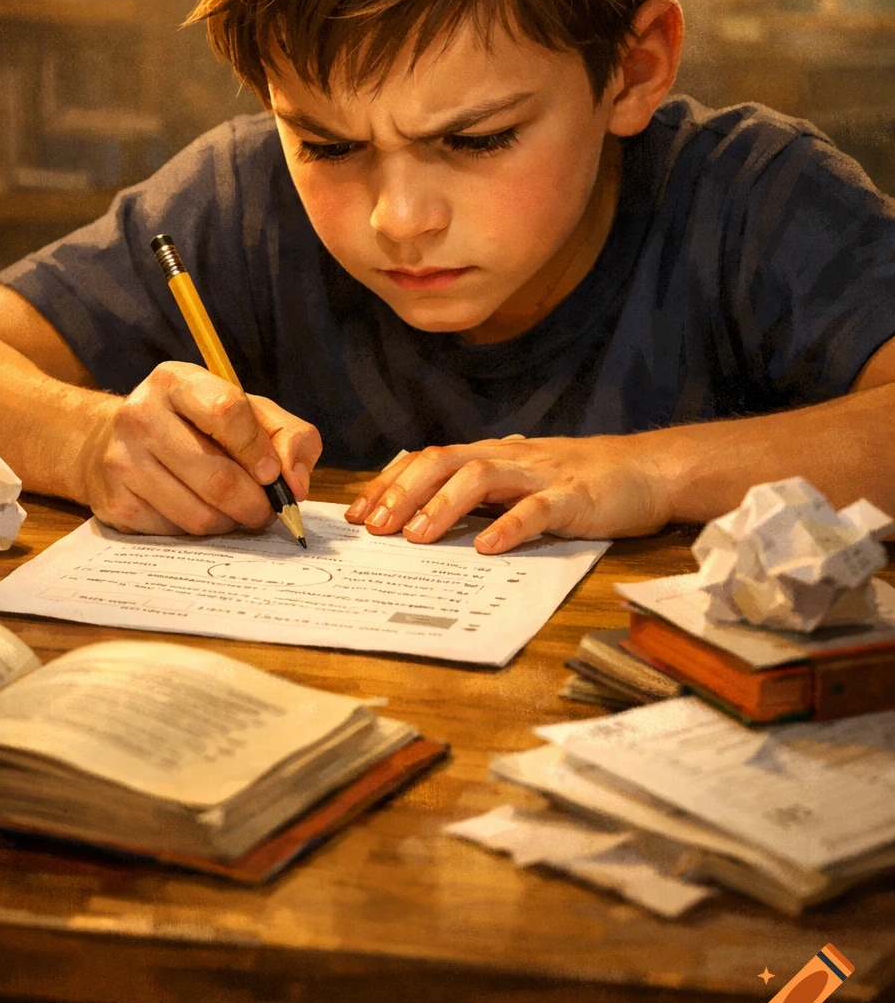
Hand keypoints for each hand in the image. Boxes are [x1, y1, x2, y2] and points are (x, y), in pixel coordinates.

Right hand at [77, 361, 321, 535]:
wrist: (116, 441)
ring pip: (200, 515)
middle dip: (256, 503)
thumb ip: (287, 436)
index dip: (258, 450)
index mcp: (177, 382)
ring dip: (231, 521)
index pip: (227, 411)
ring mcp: (122, 461)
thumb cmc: (196, 424)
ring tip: (236, 511)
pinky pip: (176, 533)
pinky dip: (200, 532)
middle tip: (267, 510)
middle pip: (218, 477)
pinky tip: (200, 511)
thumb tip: (295, 484)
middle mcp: (141, 416)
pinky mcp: (116, 503)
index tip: (273, 474)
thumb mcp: (246, 411)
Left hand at [344, 436, 669, 552]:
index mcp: (491, 456)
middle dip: (404, 492)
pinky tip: (488, 547)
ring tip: (418, 537)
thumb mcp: (519, 483)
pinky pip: (537, 509)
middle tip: (374, 528)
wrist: (646, 470)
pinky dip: (510, 526)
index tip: (357, 512)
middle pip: (444, 460)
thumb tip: (424, 515)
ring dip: (444, 505)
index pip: (428, 459)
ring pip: (481, 476)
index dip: (390, 482)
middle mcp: (509, 458)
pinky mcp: (573, 497)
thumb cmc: (578, 482)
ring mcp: (540, 475)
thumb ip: (480, 494)